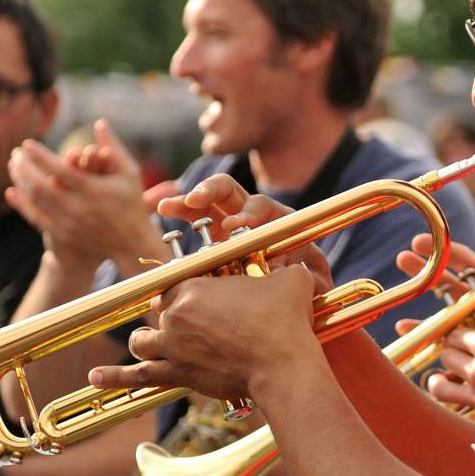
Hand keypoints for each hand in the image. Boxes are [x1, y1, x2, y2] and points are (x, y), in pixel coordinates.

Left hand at [7, 119, 161, 270]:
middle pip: (40, 186)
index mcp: (93, 190)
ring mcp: (68, 223)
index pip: (59, 169)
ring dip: (20, 181)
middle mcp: (78, 208)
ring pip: (35, 201)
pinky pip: (36, 218)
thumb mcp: (129, 173)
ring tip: (13, 165)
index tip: (26, 144)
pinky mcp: (62, 234)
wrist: (131, 244)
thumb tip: (99, 123)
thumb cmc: (131, 203)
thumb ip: (113, 147)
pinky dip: (22, 204)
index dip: (39, 156)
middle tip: (15, 153)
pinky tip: (12, 191)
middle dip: (24, 167)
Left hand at [91, 265, 322, 399]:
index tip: (193, 293)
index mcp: (193, 287)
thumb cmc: (285, 321)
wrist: (282, 365)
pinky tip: (95, 377)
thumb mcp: (287, 281)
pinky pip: (138, 376)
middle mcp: (175, 315)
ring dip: (146, 340)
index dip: (183, 289)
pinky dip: (115, 376)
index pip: (173, 283)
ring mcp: (172, 346)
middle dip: (170, 316)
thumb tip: (301, 258)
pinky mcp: (176, 374)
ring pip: (142, 340)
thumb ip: (287, 266)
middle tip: (192, 323)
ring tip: (151, 341)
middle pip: (158, 311)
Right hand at [153, 174, 333, 288]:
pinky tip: (161, 208)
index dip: (248, 214)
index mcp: (275, 219)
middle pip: (229, 189)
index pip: (261, 207)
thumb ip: (313, 277)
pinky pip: (192, 214)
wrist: (290, 286)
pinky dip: (177, 209)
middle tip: (195, 201)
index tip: (233, 226)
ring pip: (207, 197)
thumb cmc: (303, 279)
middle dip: (211, 191)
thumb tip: (297, 274)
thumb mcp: (313, 280)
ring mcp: (228, 218)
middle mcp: (250, 212)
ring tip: (167, 206)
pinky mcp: (211, 230)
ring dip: (188, 198)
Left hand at [394, 238, 474, 427]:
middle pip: (446, 356)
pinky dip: (464, 400)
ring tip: (453, 376)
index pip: (454, 333)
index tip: (470, 333)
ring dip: (444, 378)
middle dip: (454, 352)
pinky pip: (462, 407)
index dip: (461, 332)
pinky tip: (474, 396)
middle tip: (466, 352)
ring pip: (440, 386)